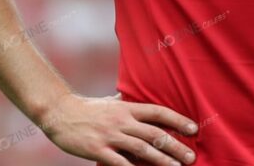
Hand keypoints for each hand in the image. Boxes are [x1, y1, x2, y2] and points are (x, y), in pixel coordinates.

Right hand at [38, 92, 198, 165]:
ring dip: (161, 160)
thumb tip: (137, 94)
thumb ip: (126, 101)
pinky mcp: (97, 150)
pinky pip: (119, 163)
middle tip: (191, 157)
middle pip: (154, 133)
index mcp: (128, 108)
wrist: (59, 113)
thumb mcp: (111, 101)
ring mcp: (110, 136)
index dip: (178, 120)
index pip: (159, 112)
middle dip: (175, 146)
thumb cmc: (87, 108)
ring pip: (142, 149)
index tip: (194, 129)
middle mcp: (122, 121)